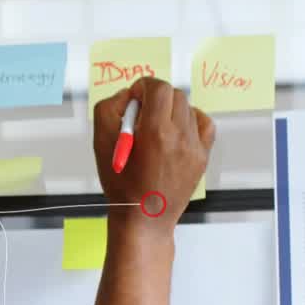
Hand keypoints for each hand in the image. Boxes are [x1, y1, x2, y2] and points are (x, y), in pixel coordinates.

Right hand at [92, 78, 215, 227]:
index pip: (158, 88)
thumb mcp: (100, 143)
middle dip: (156, 97)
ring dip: (170, 109)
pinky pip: (204, 123)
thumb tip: (128, 95)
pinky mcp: (202, 156)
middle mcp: (179, 136)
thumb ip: (109, 109)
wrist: (144, 217)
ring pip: (187, 107)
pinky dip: (190, 120)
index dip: (143, 86)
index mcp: (155, 132)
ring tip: (156, 127)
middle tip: (142, 113)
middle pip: (174, 94)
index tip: (135, 97)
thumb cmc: (121, 184)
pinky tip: (176, 130)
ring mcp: (195, 147)